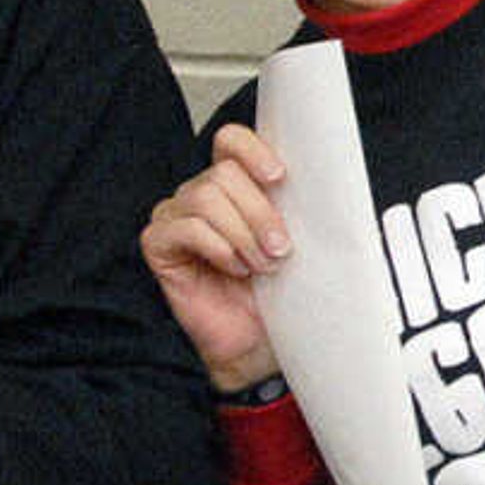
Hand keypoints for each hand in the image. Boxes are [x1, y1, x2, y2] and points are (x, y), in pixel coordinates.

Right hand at [140, 127, 290, 393]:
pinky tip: (234, 269)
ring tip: (260, 266)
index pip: (230, 141)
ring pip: (206, 198)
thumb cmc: (277, 294)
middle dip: (260, 213)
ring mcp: (175, 216)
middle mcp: (201, 194)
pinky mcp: (159, 244)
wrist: (259, 343)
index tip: (279, 177)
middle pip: (223, 174)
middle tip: (280, 249)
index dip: (252, 150)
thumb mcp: (297, 242)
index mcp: (235, 185)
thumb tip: (326, 183)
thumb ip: (299, 207)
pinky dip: (218, 248)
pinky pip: (186, 228)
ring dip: (243, 235)